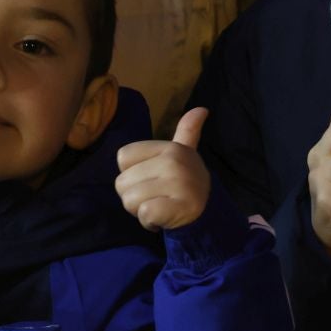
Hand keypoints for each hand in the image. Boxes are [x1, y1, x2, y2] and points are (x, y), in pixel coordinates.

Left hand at [116, 107, 212, 231]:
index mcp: (170, 148)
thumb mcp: (184, 153)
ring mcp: (178, 184)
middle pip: (122, 182)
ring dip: (140, 210)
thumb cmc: (185, 181)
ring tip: (160, 205)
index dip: (132, 172)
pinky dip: (149, 221)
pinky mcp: (177, 207)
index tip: (152, 178)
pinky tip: (163, 218)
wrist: (208, 211)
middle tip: (157, 196)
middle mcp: (174, 162)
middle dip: (134, 195)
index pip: (123, 157)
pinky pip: (144, 214)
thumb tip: (202, 109)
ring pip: (129, 200)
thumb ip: (187, 130)